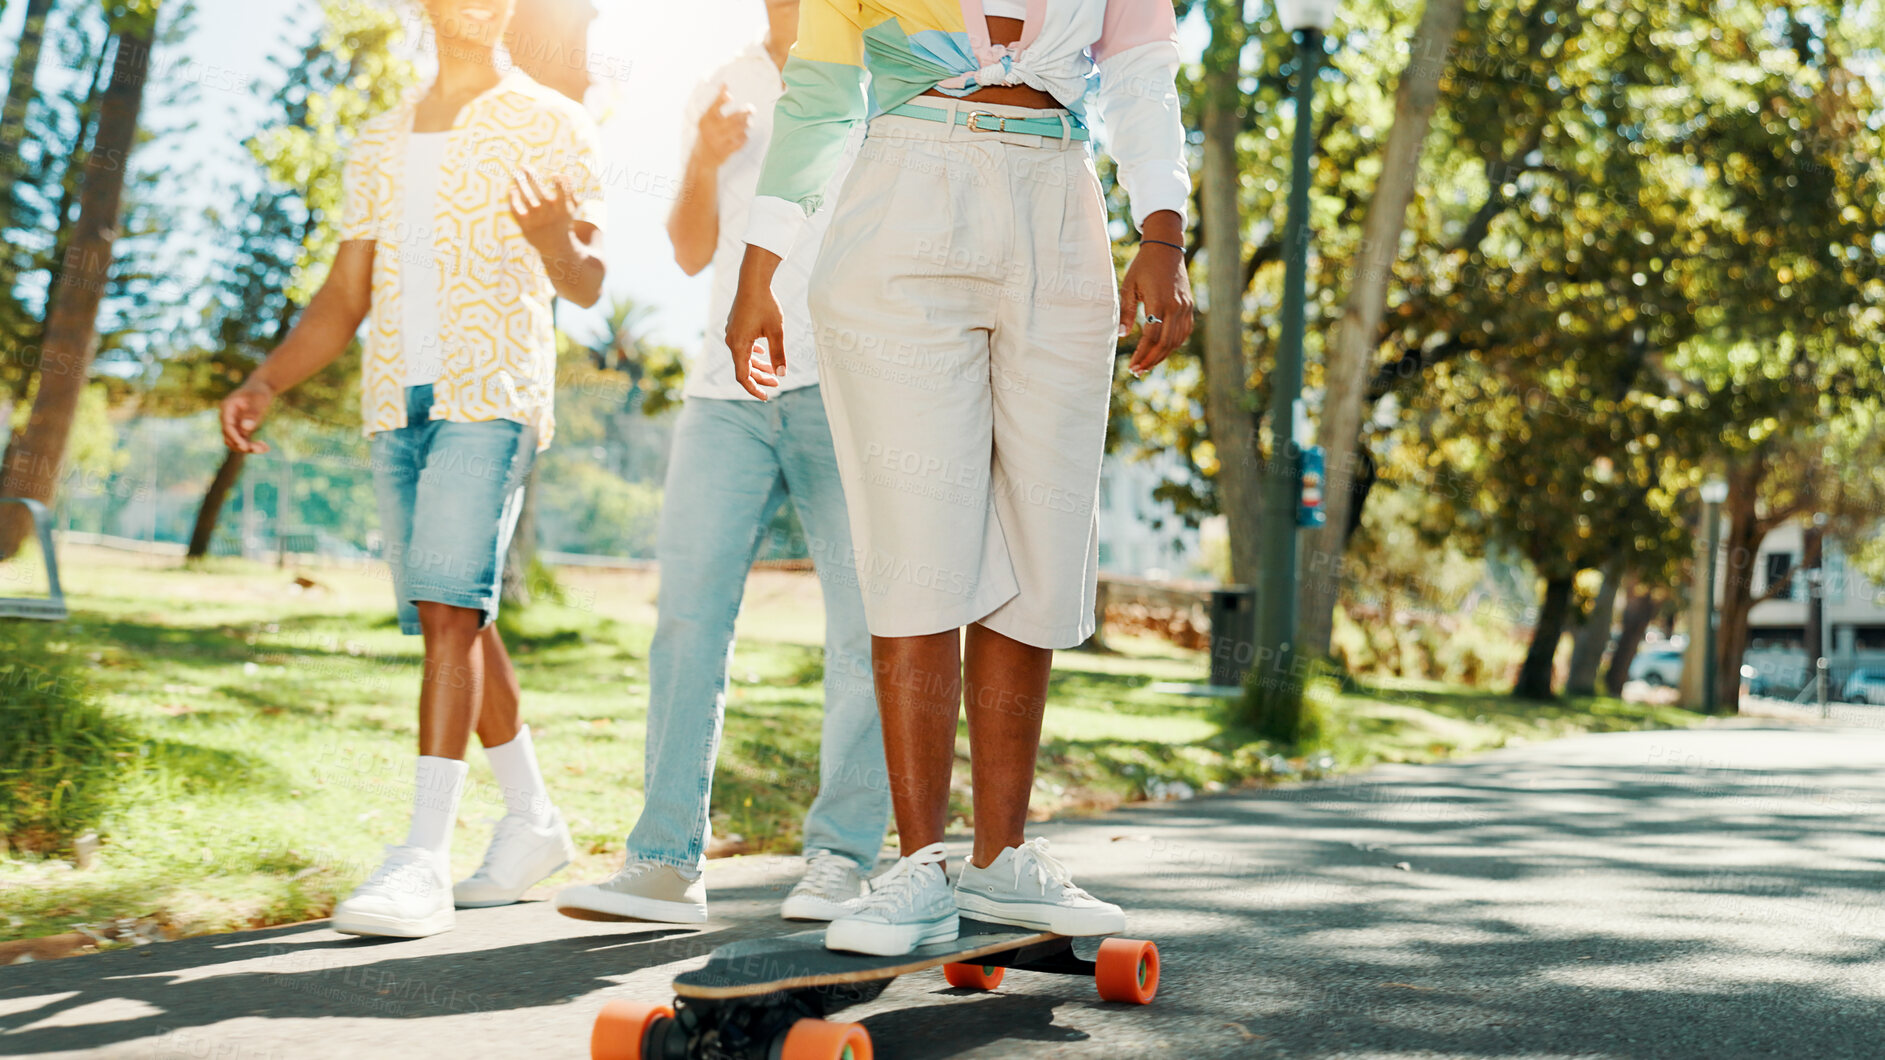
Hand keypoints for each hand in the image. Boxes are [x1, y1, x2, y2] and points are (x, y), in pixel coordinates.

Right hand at [220, 379, 275, 453]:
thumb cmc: (260, 391)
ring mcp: (233, 424)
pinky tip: (265, 447)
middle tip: (260, 449)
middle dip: (242, 445)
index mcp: (227, 407)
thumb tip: (246, 428)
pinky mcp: (240, 429)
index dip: (235, 437)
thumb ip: (253, 413)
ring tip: (265, 448)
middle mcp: (227, 417)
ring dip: (247, 448)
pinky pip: (243, 441)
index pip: (227, 426)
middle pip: (228, 437)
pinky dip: (252, 446)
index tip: (245, 447)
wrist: (261, 387)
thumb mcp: (259, 399)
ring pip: (235, 442)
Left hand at [507, 166, 577, 255]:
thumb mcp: (572, 208)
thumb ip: (570, 191)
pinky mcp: (525, 225)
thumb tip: (562, 174)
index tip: (555, 174)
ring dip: (520, 182)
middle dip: (532, 177)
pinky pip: (515, 208)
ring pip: (527, 197)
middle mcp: (550, 214)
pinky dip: (512, 197)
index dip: (560, 183)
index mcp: (564, 209)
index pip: (563, 193)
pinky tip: (513, 189)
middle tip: (524, 165)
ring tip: (516, 172)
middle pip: (540, 192)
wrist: (555, 247)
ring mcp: (537, 220)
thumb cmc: (563, 220)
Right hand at [695, 86, 753, 166]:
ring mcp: (718, 142)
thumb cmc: (707, 133)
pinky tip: (744, 135)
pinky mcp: (725, 152)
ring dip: (745, 125)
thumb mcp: (707, 119)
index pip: (713, 107)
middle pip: (732, 119)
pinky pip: (739, 142)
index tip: (730, 95)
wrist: (702, 158)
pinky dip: (744, 138)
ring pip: (738, 130)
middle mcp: (711, 130)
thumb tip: (725, 84)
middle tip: (751, 109)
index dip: (721, 100)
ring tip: (749, 122)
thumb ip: (716, 103)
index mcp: (705, 120)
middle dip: (744, 113)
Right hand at [724, 247, 786, 400]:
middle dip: (760, 378)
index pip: (743, 377)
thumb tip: (782, 374)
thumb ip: (778, 354)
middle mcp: (731, 341)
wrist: (753, 281)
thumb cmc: (766, 305)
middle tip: (777, 383)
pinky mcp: (734, 326)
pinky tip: (761, 353)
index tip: (765, 397)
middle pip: (744, 368)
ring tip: (773, 371)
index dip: (754, 389)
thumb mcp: (777, 332)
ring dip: (757, 366)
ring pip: (743, 357)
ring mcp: (731, 333)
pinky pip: (742, 346)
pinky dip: (752, 354)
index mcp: (739, 346)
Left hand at [1118, 235, 1194, 377]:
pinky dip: (1174, 344)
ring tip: (1148, 364)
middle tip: (1138, 371)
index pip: (1152, 336)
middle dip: (1151, 360)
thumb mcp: (1129, 286)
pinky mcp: (1189, 306)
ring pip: (1177, 340)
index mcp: (1159, 301)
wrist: (1166, 248)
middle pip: (1165, 343)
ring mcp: (1185, 307)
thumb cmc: (1143, 266)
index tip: (1132, 366)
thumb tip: (1122, 336)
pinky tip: (1162, 350)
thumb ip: (1126, 312)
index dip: (1142, 354)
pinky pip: (1184, 331)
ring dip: (1162, 355)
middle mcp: (1176, 306)